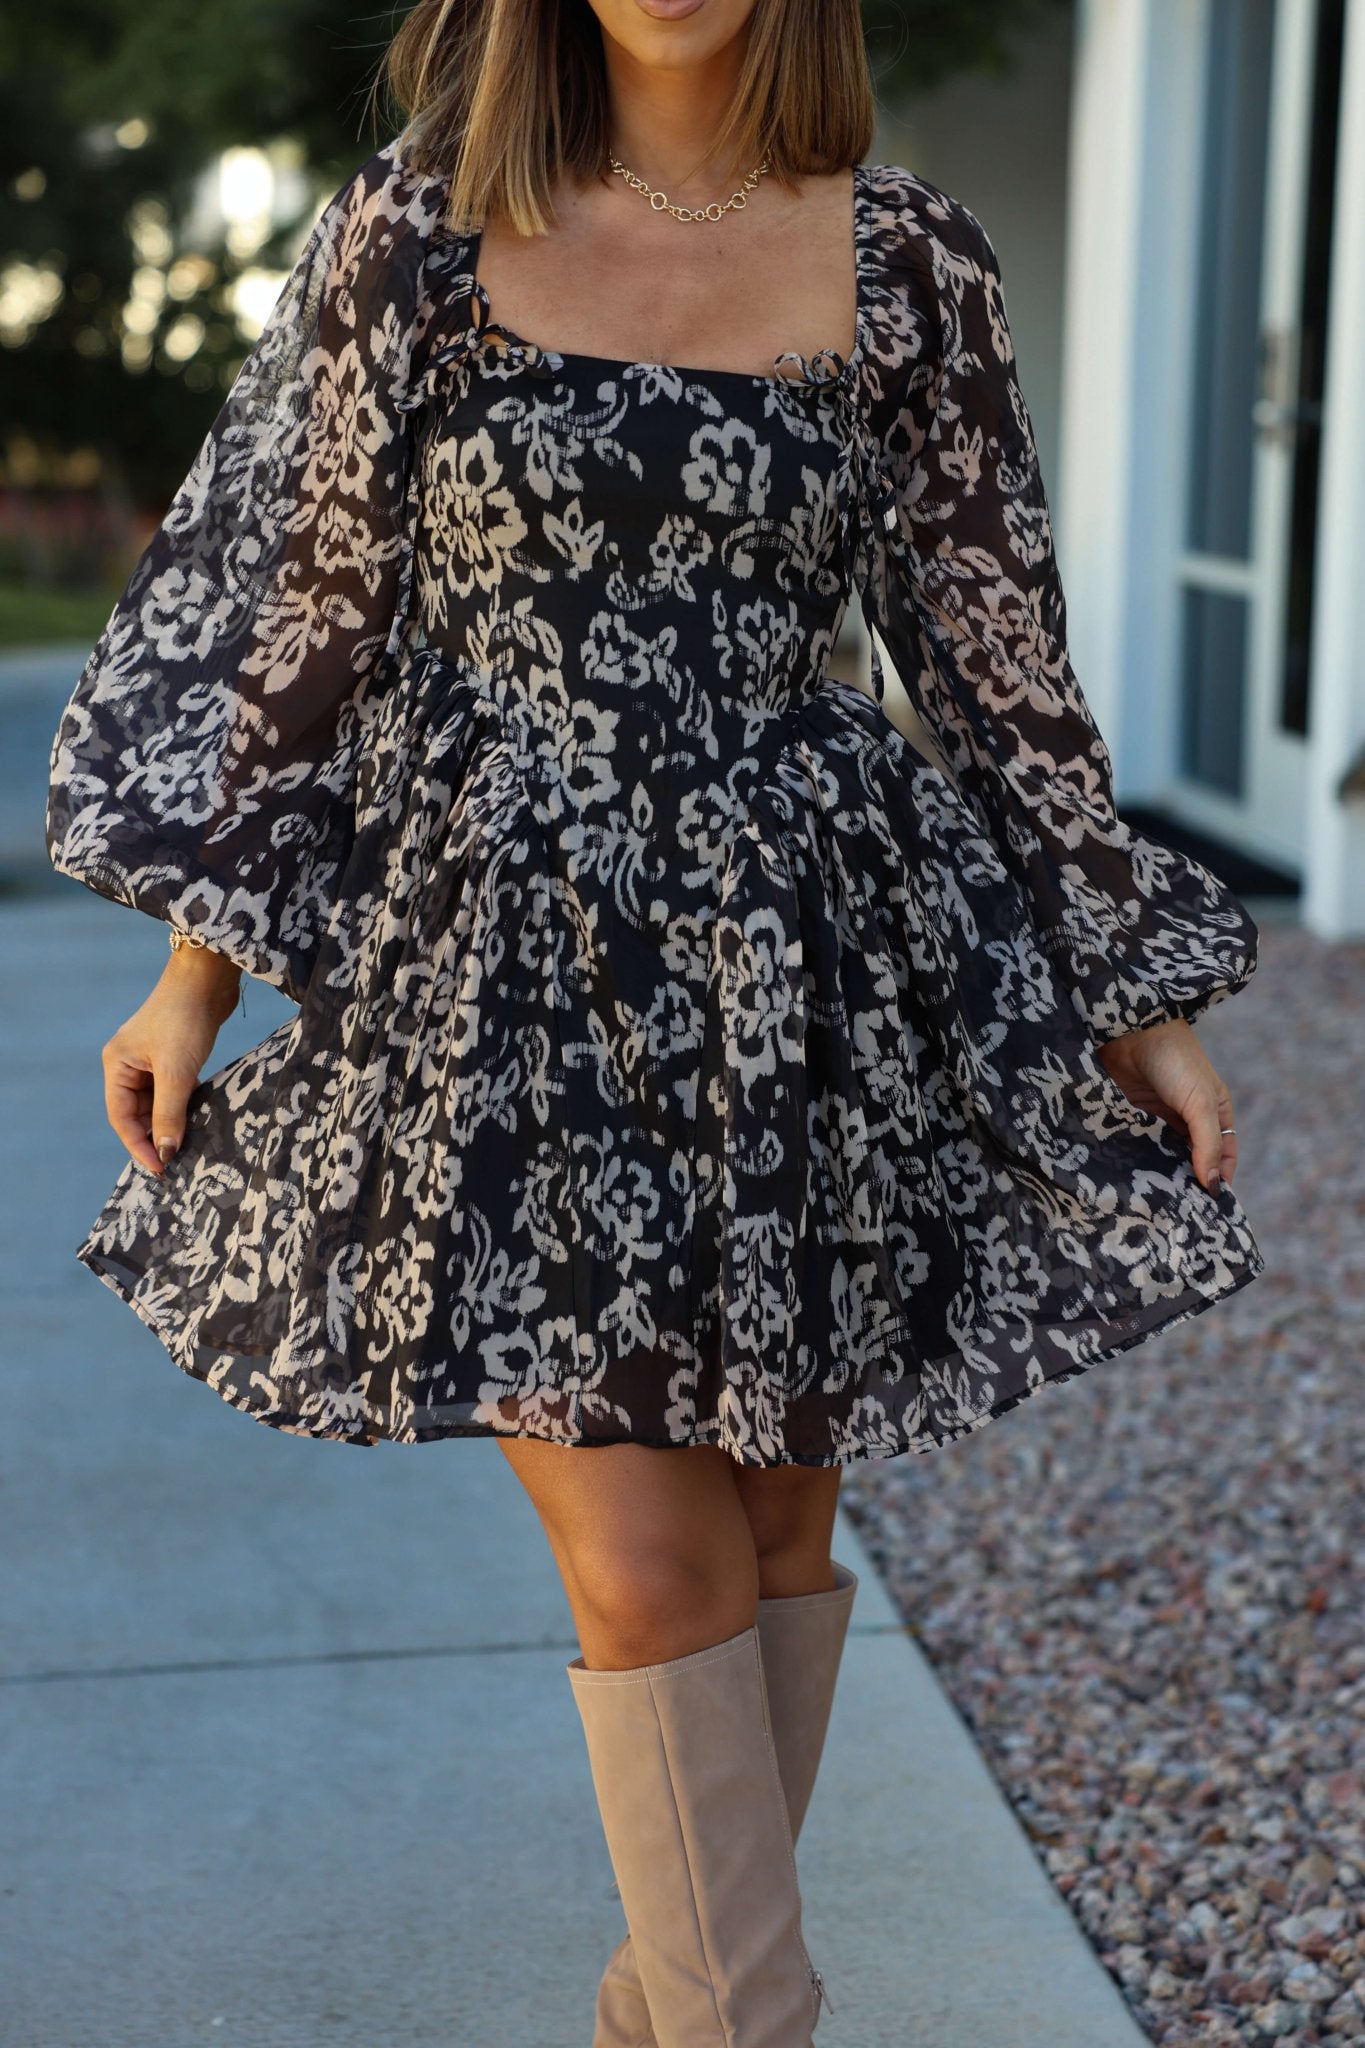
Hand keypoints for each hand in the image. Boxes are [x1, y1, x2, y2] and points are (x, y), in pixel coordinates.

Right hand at [101, 946, 241, 1174]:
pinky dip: (182, 1106)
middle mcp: (127, 1064)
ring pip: (155, 1103)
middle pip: (136, 1113)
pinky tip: (197, 1120)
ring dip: (169, 1124)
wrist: (207, 978)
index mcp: (116, 1065)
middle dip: (153, 1138)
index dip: (139, 1146)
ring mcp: (149, 1059)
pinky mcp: (172, 1056)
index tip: (160, 1170)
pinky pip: (172, 1091)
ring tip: (187, 1148)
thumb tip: (166, 1152)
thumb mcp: (177, 1071)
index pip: (121, 1118)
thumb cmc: (185, 1018)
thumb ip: (169, 1113)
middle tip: (175, 1164)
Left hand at [1096, 1016, 1235, 1194]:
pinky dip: (1141, 1162)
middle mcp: (1190, 1118)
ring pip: (1165, 1156)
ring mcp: (1160, 1118)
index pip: (1224, 1156)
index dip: (1219, 1180)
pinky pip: (1141, 1147)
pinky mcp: (1134, 1118)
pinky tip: (1137, 1180)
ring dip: (1163, 1175)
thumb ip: (1207, 1144)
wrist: (1129, 1030)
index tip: (1210, 1209)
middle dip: (1189, 1183)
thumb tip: (1213, 1187)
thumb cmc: (1174, 1059)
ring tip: (1158, 1204)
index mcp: (1215, 1112)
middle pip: (1194, 1160)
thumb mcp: (1200, 1102)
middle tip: (1181, 1213)